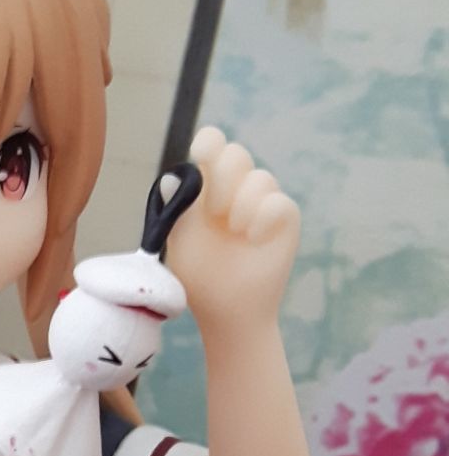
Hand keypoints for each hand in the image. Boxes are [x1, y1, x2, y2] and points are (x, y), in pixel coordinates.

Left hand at [166, 127, 300, 332]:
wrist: (226, 312)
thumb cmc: (200, 278)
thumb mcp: (181, 241)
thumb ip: (177, 209)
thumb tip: (171, 178)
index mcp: (208, 188)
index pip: (213, 144)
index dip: (209, 142)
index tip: (201, 155)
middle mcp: (236, 190)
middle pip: (237, 154)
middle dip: (222, 178)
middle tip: (214, 213)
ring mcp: (262, 204)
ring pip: (261, 177)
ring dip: (241, 206)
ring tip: (233, 233)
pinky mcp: (285, 221)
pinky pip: (279, 201)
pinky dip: (262, 218)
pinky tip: (253, 239)